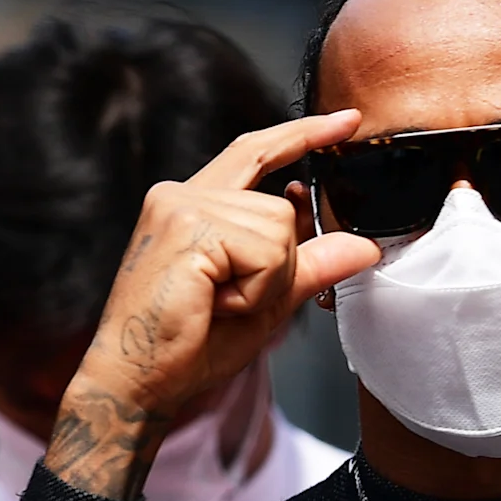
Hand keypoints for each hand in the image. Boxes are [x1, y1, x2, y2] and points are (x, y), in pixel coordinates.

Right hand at [46, 109, 381, 497]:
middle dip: (276, 266)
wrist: (136, 379)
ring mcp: (181, 205)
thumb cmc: (186, 346)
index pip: (255, 153)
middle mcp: (181, 195)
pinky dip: (255, 291)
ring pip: (279, 230)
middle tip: (226, 303)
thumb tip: (365, 244)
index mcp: (190, 204)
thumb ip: (309, 265)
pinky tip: (214, 305)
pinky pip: (267, 252)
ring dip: (264, 282)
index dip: (303, 134)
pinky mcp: (189, 226)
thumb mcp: (264, 301)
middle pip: (280, 207)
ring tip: (216, 304)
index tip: (348, 121)